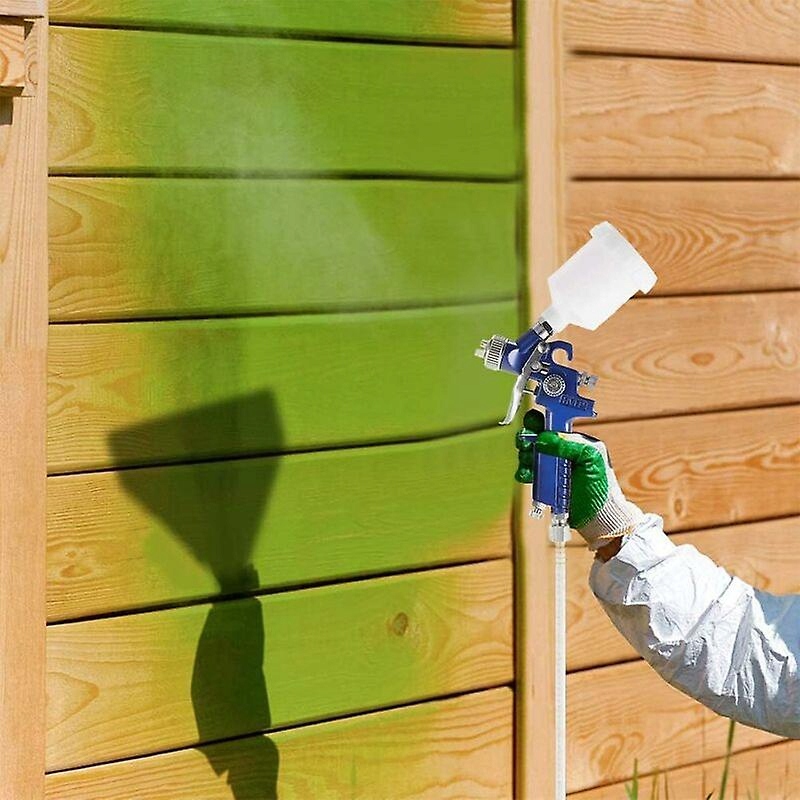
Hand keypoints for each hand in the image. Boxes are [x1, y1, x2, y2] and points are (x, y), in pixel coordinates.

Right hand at [515, 410, 643, 550]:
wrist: (598, 518)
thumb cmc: (601, 487)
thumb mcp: (592, 457)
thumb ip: (570, 443)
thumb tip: (543, 438)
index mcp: (574, 441)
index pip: (554, 423)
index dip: (542, 420)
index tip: (533, 422)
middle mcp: (562, 452)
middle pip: (537, 437)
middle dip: (528, 437)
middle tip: (526, 443)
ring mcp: (552, 467)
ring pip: (530, 454)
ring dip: (524, 455)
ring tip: (527, 461)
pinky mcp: (545, 483)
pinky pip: (529, 472)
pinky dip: (524, 471)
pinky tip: (526, 475)